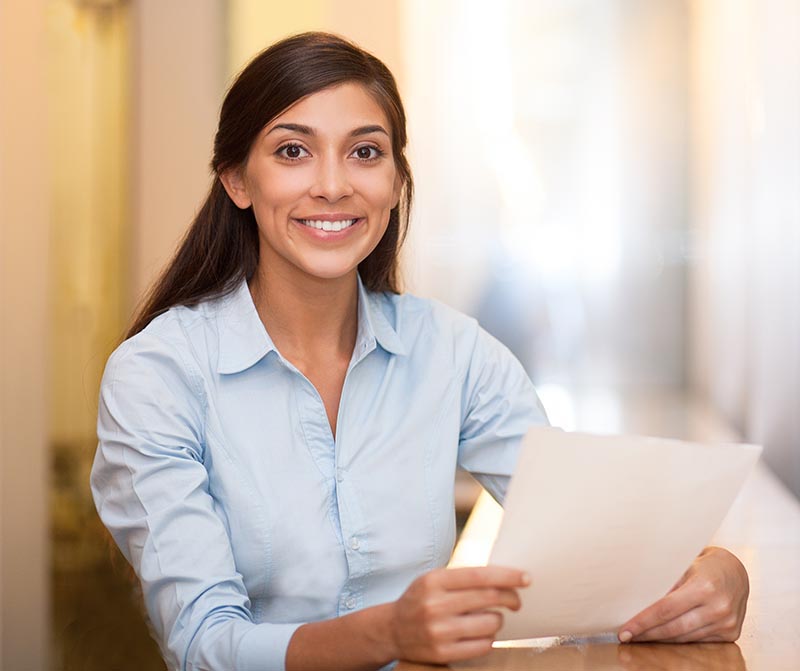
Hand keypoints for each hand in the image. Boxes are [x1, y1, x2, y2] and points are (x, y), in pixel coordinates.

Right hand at [389, 566, 528, 663]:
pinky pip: (483, 645)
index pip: (480, 575)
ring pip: (490, 623)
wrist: (392, 630)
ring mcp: (439, 631)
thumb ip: (463, 577)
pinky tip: (481, 633)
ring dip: (498, 619)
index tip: (525, 578)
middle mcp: (435, 604)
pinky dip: (489, 638)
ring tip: (490, 618)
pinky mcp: (442, 653)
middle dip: (511, 597)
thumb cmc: (421, 599)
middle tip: (516, 600)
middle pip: (489, 597)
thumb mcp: (434, 579)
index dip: (507, 576)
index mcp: (434, 580)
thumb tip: (503, 577)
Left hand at [618, 546, 748, 642]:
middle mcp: (718, 607)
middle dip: (647, 634)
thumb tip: (637, 602)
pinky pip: (697, 640)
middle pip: (674, 628)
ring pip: (684, 638)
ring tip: (640, 637)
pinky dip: (678, 640)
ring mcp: (726, 623)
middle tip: (626, 636)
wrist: (735, 572)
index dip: (643, 621)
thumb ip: (665, 584)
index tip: (625, 630)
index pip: (665, 609)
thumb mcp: (683, 566)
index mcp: (704, 587)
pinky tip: (663, 637)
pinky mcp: (730, 633)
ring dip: (660, 639)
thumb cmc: (704, 566)